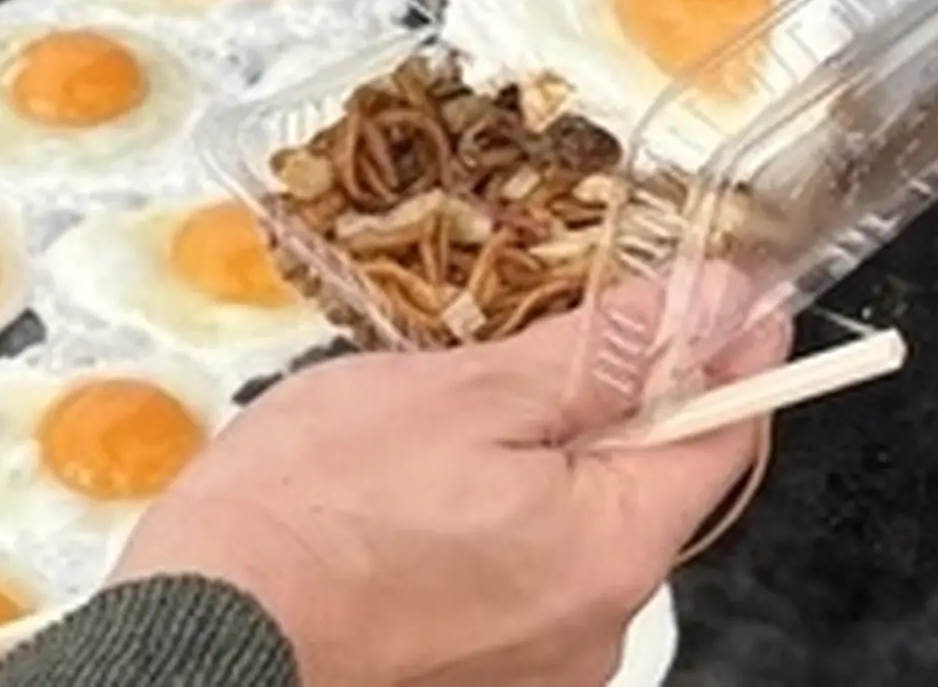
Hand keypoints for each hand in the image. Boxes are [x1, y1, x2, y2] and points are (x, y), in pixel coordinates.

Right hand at [101, 311, 783, 686]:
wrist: (207, 632)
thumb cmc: (313, 510)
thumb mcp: (464, 390)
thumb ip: (605, 350)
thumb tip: (716, 301)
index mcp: (613, 548)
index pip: (727, 434)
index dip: (730, 350)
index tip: (721, 290)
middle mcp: (600, 627)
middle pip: (645, 485)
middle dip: (603, 406)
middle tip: (521, 342)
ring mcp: (543, 666)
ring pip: (574, 531)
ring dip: (534, 466)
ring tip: (432, 428)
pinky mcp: (485, 677)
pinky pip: (520, 580)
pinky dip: (489, 526)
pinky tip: (409, 497)